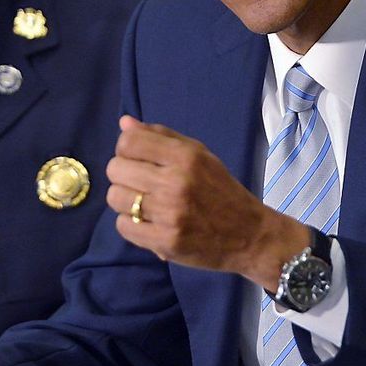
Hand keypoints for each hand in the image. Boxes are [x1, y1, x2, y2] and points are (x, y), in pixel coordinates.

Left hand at [106, 116, 308, 289]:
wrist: (249, 235)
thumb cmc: (221, 190)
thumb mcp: (200, 155)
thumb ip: (162, 137)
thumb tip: (124, 123)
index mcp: (186, 156)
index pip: (128, 142)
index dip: (126, 150)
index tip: (138, 160)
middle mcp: (176, 182)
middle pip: (115, 169)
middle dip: (123, 175)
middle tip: (141, 184)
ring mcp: (170, 214)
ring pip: (116, 198)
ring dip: (126, 201)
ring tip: (144, 204)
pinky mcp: (166, 241)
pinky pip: (123, 226)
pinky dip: (131, 224)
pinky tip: (148, 222)